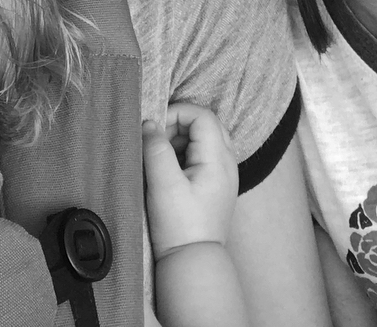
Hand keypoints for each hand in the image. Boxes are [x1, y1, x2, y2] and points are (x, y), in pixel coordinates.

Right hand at [143, 103, 238, 260]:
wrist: (193, 262)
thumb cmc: (179, 226)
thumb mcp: (163, 184)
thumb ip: (156, 149)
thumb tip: (149, 124)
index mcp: (218, 160)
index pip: (202, 116)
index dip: (177, 113)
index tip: (155, 128)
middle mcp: (227, 163)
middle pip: (206, 123)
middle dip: (178, 124)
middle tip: (158, 140)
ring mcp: (224, 174)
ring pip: (205, 138)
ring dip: (180, 138)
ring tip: (161, 156)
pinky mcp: (216, 185)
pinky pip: (203, 154)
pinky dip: (185, 152)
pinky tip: (169, 169)